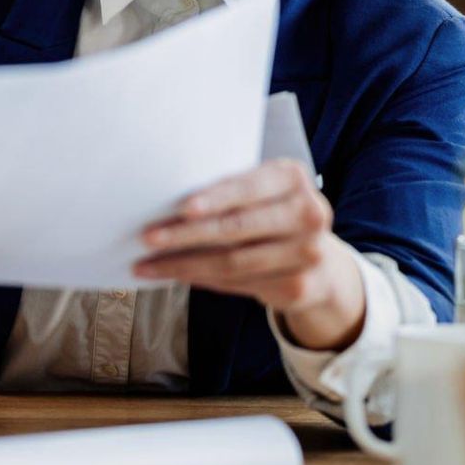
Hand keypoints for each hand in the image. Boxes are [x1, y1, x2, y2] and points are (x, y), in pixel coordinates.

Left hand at [134, 159, 366, 350]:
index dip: (214, 198)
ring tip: (146, 264)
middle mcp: (308, 214)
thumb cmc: (270, 212)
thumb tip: (165, 206)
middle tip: (147, 238)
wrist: (318, 258)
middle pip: (236, 227)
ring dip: (183, 264)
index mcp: (293, 178)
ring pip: (232, 261)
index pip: (247, 188)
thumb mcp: (259, 191)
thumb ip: (227, 192)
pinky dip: (200, 279)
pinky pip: (237, 283)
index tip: (181, 207)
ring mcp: (308, 253)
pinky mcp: (298, 286)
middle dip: (186, 234)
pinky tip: (175, 275)